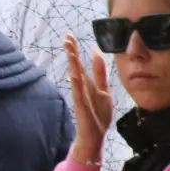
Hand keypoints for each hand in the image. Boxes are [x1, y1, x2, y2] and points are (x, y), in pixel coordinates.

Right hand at [64, 33, 112, 162]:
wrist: (94, 135)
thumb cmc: (97, 114)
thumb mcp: (103, 90)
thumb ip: (99, 73)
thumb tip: (96, 53)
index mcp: (86, 82)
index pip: (78, 62)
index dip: (74, 49)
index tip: (69, 35)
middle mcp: (81, 86)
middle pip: (74, 65)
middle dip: (71, 51)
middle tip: (66, 36)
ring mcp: (80, 95)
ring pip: (75, 75)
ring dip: (72, 63)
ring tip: (69, 49)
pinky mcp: (81, 105)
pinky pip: (78, 92)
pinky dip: (75, 82)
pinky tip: (73, 74)